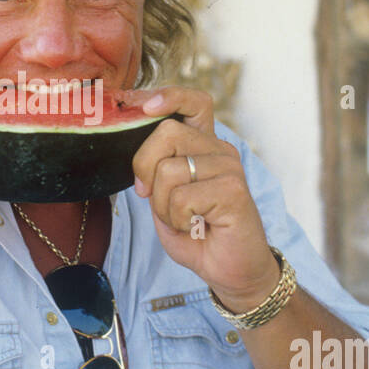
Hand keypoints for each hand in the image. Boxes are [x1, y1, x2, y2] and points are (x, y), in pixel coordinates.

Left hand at [127, 86, 279, 310]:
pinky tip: (197, 228)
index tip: (144, 106)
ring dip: (163, 205)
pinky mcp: (233, 190)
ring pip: (168, 170)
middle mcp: (220, 150)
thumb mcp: (165, 201)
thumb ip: (153, 175)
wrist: (231, 271)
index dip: (169, 96)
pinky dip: (178, 220)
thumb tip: (136, 157)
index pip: (193, 102)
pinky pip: (182, 197)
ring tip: (184, 219)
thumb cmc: (198, 236)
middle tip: (154, 197)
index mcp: (204, 147)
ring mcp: (229, 167)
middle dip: (144, 168)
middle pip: (165, 132)